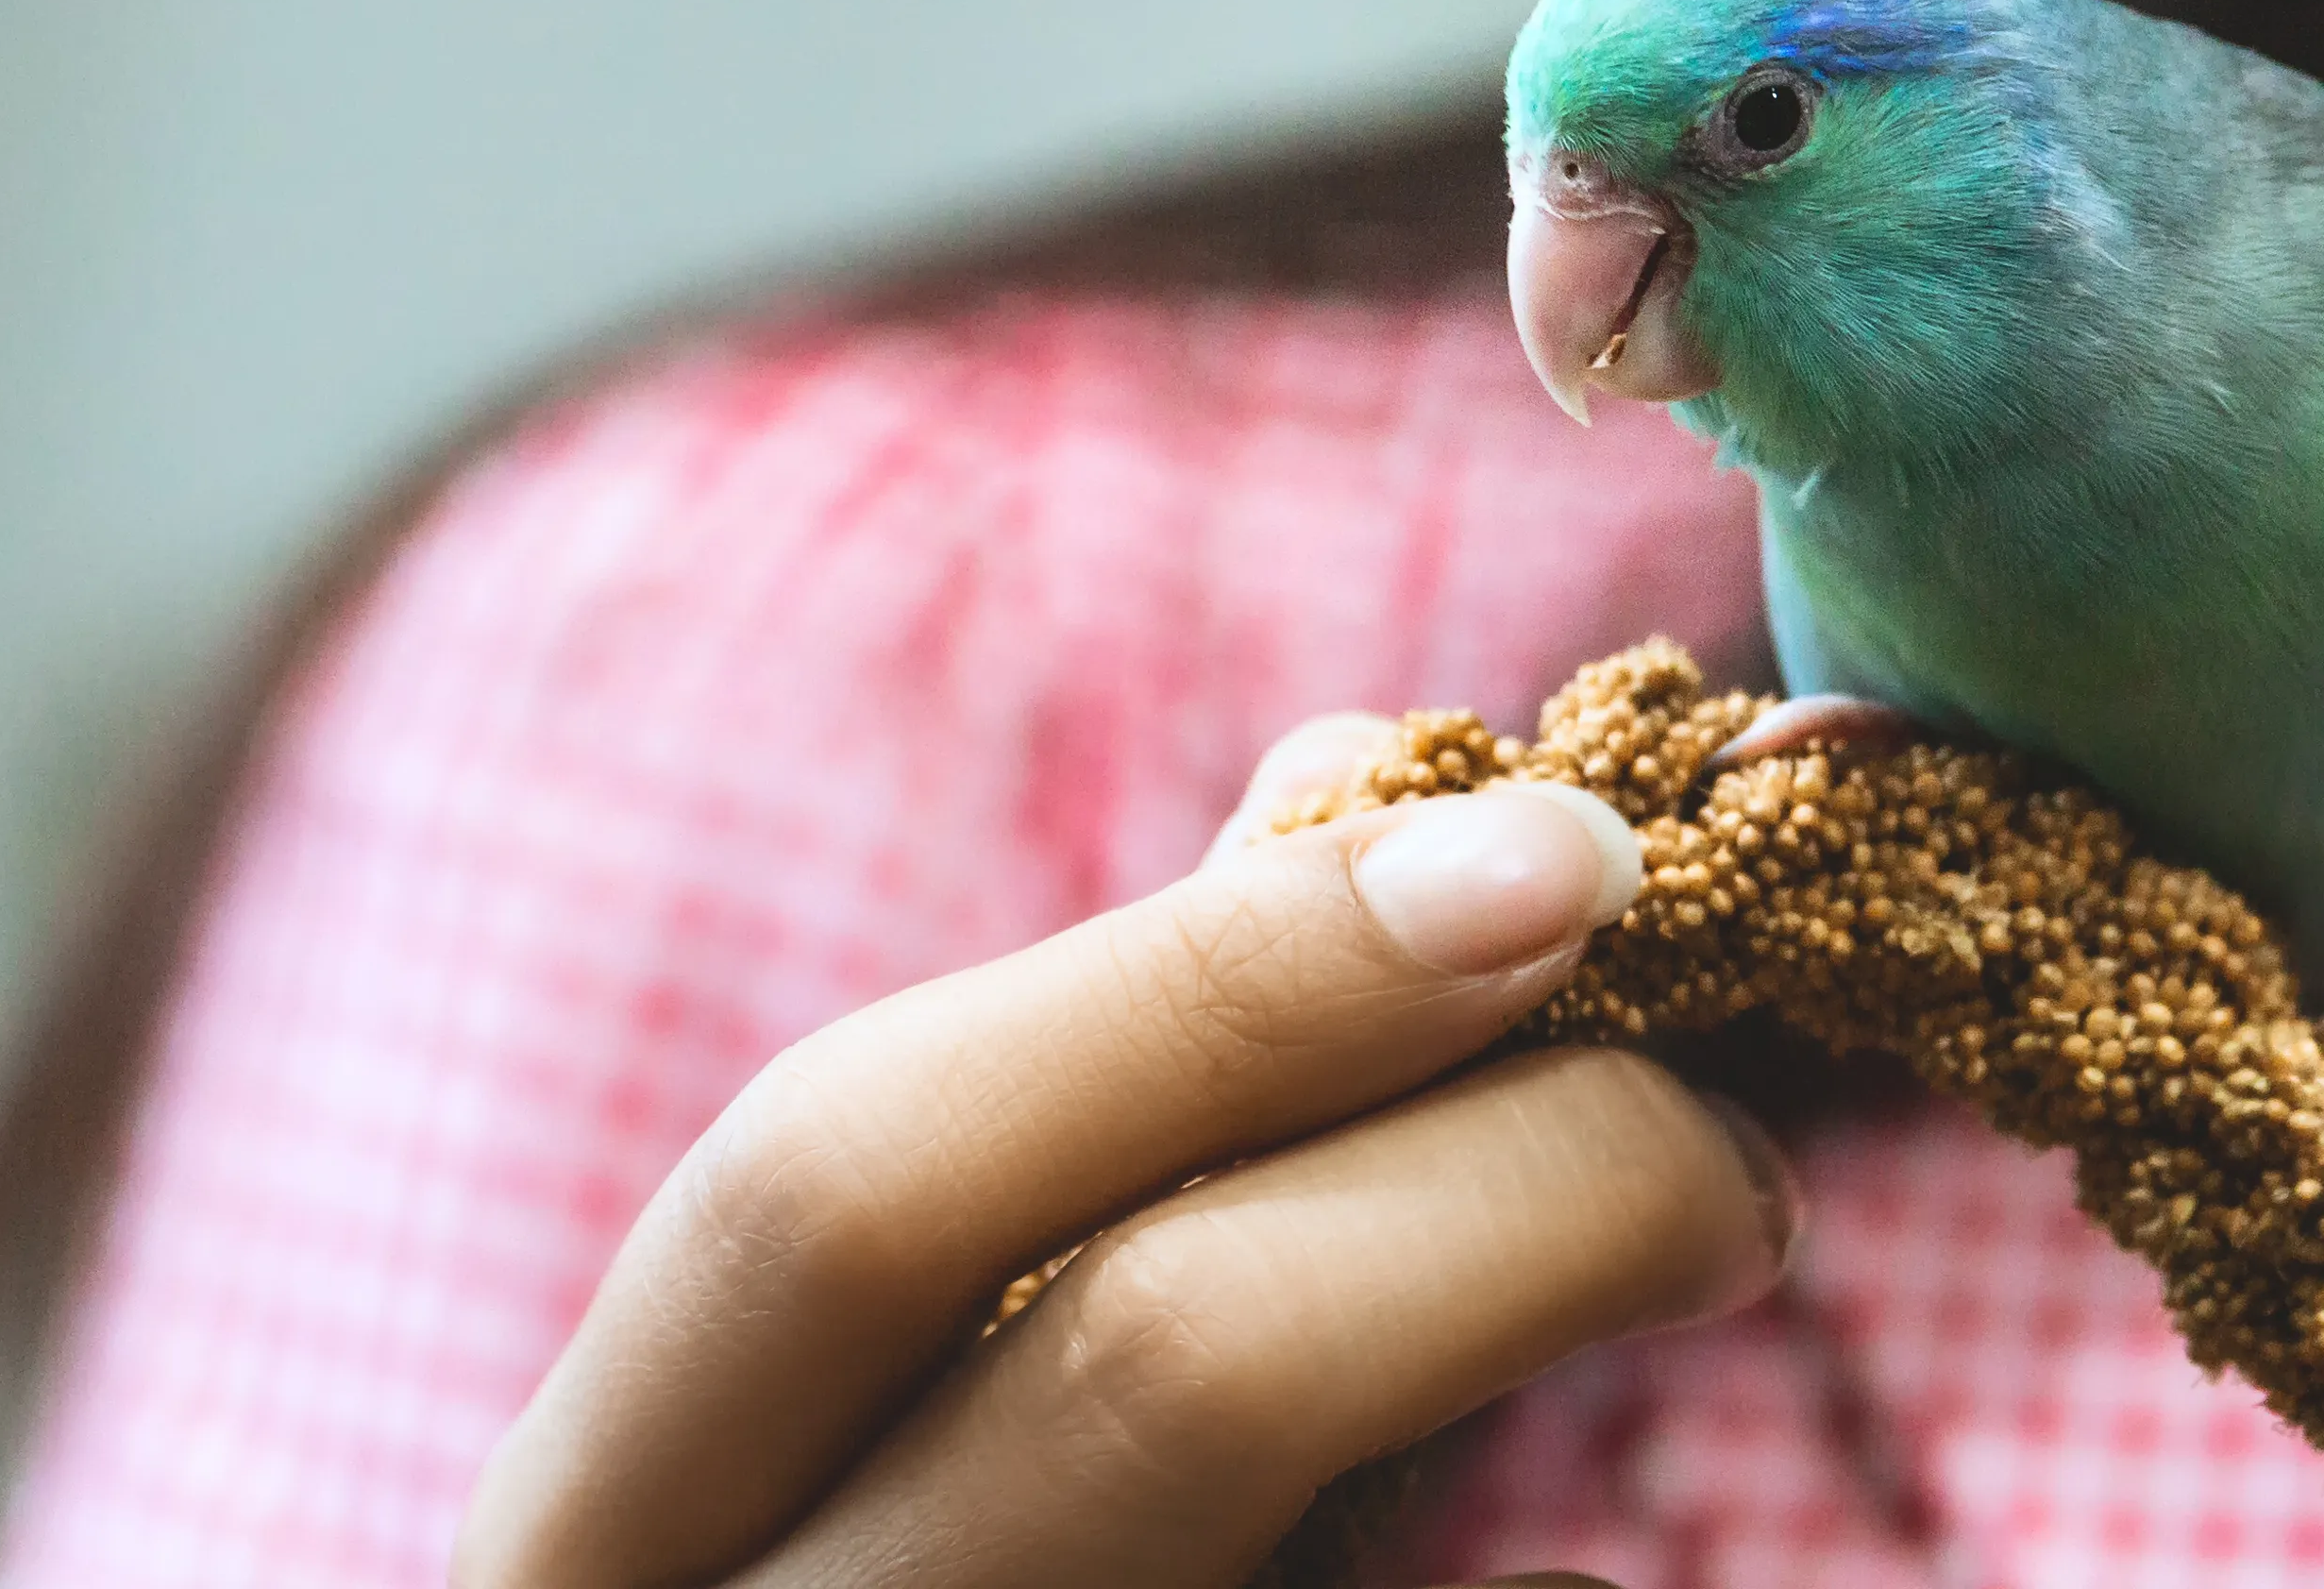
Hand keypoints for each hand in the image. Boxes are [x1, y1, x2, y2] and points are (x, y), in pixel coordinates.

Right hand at [451, 715, 1791, 1588]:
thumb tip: (1355, 812)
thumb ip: (1078, 1155)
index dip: (1213, 989)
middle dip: (1493, 1181)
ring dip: (1561, 1341)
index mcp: (602, 1543)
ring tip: (1710, 1231)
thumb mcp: (885, 1434)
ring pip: (1315, 1565)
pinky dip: (1559, 1578)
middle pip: (1137, 1381)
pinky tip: (1610, 1531)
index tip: (1549, 857)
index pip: (840, 1190)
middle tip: (1721, 1103)